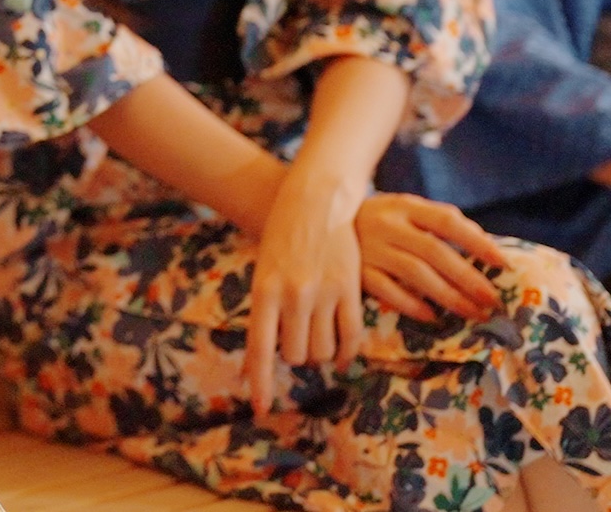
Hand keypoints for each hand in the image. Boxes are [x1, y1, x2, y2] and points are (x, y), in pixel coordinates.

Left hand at [242, 171, 363, 415]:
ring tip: (317, 337)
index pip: (260, 349)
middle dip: (296, 356)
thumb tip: (262, 360)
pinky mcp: (350, 289)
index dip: (261, 383)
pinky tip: (341, 353)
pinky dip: (345, 352)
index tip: (260, 410)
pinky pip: (351, 336)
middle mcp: (293, 295)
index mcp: (264, 291)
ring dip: (320, 353)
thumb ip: (265, 312)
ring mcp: (323, 293)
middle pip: (296, 355)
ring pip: (323, 350)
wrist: (314, 200)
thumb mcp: (262, 271)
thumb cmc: (282, 237)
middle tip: (297, 343)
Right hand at [354, 194, 507, 324]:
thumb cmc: (379, 220)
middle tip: (492, 300)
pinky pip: (386, 290)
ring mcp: (370, 247)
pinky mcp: (355, 270)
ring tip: (472, 313)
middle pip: (434, 251)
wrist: (322, 218)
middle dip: (467, 278)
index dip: (476, 241)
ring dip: (447, 296)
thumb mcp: (406, 210)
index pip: (447, 221)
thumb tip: (484, 243)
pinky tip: (432, 316)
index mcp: (405, 205)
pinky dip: (411, 304)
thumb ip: (439, 222)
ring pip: (414, 273)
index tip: (502, 263)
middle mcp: (388, 224)